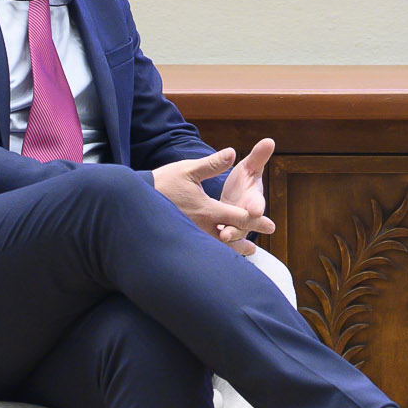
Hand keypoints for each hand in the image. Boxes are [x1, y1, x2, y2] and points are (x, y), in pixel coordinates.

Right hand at [151, 146, 275, 254]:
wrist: (137, 200)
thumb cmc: (164, 182)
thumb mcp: (189, 170)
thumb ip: (212, 164)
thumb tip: (233, 153)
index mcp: (207, 210)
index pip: (238, 217)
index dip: (256, 220)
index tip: (271, 226)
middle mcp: (201, 227)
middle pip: (229, 237)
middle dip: (245, 242)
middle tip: (257, 248)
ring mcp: (191, 235)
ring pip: (216, 247)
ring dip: (231, 250)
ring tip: (244, 253)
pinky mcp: (182, 238)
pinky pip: (203, 248)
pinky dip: (214, 252)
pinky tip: (218, 254)